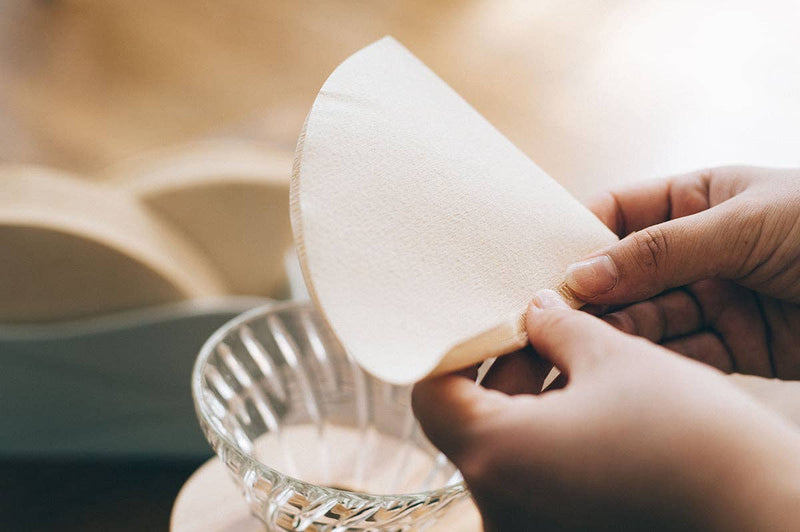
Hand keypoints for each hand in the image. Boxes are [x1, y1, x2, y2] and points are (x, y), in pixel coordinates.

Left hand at [413, 292, 799, 530]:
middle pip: (472, 419)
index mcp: (498, 457)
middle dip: (506, 366)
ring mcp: (528, 529)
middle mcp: (499, 507)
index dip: (458, 347)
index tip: (490, 319)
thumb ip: (560, 328)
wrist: (764, 518)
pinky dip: (549, 435)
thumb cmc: (693, 438)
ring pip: (507, 447)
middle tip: (543, 325)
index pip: (434, 393)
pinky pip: (535, 476)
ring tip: (574, 353)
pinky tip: (590, 400)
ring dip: (531, 397)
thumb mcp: (619, 359)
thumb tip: (537, 309)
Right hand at [564, 167, 799, 378]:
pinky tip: (629, 367)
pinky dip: (657, 362)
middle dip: (594, 295)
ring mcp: (717, 299)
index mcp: (697, 201)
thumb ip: (660, 252)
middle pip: (627, 273)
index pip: (620, 214)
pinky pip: (686, 354)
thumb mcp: (741, 225)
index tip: (551, 268)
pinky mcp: (739, 345)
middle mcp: (699, 251)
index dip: (584, 238)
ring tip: (587, 344)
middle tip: (555, 317)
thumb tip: (581, 274)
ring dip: (619, 331)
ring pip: (650, 318)